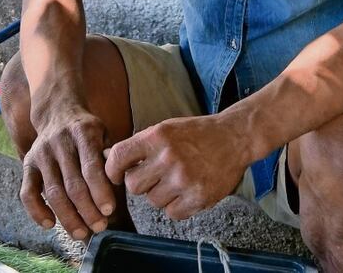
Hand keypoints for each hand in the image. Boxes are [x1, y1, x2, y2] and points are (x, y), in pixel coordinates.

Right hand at [20, 102, 115, 239]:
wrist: (58, 112)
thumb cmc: (88, 132)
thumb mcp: (104, 134)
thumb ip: (110, 156)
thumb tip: (120, 182)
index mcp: (83, 132)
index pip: (91, 167)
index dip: (100, 191)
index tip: (109, 211)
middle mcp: (60, 142)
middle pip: (73, 184)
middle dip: (87, 210)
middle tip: (99, 227)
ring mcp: (42, 154)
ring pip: (53, 192)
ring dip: (68, 217)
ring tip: (81, 233)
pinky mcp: (28, 164)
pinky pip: (27, 192)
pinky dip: (37, 211)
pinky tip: (50, 224)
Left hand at [105, 115, 249, 219]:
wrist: (234, 138)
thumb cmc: (196, 133)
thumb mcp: (166, 129)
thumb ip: (139, 144)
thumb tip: (108, 158)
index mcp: (157, 137)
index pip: (119, 157)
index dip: (112, 170)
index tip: (118, 175)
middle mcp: (168, 158)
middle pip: (134, 186)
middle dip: (140, 184)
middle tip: (155, 177)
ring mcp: (184, 179)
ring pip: (153, 201)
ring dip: (161, 195)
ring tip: (176, 181)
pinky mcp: (198, 197)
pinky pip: (172, 213)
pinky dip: (177, 206)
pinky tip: (187, 191)